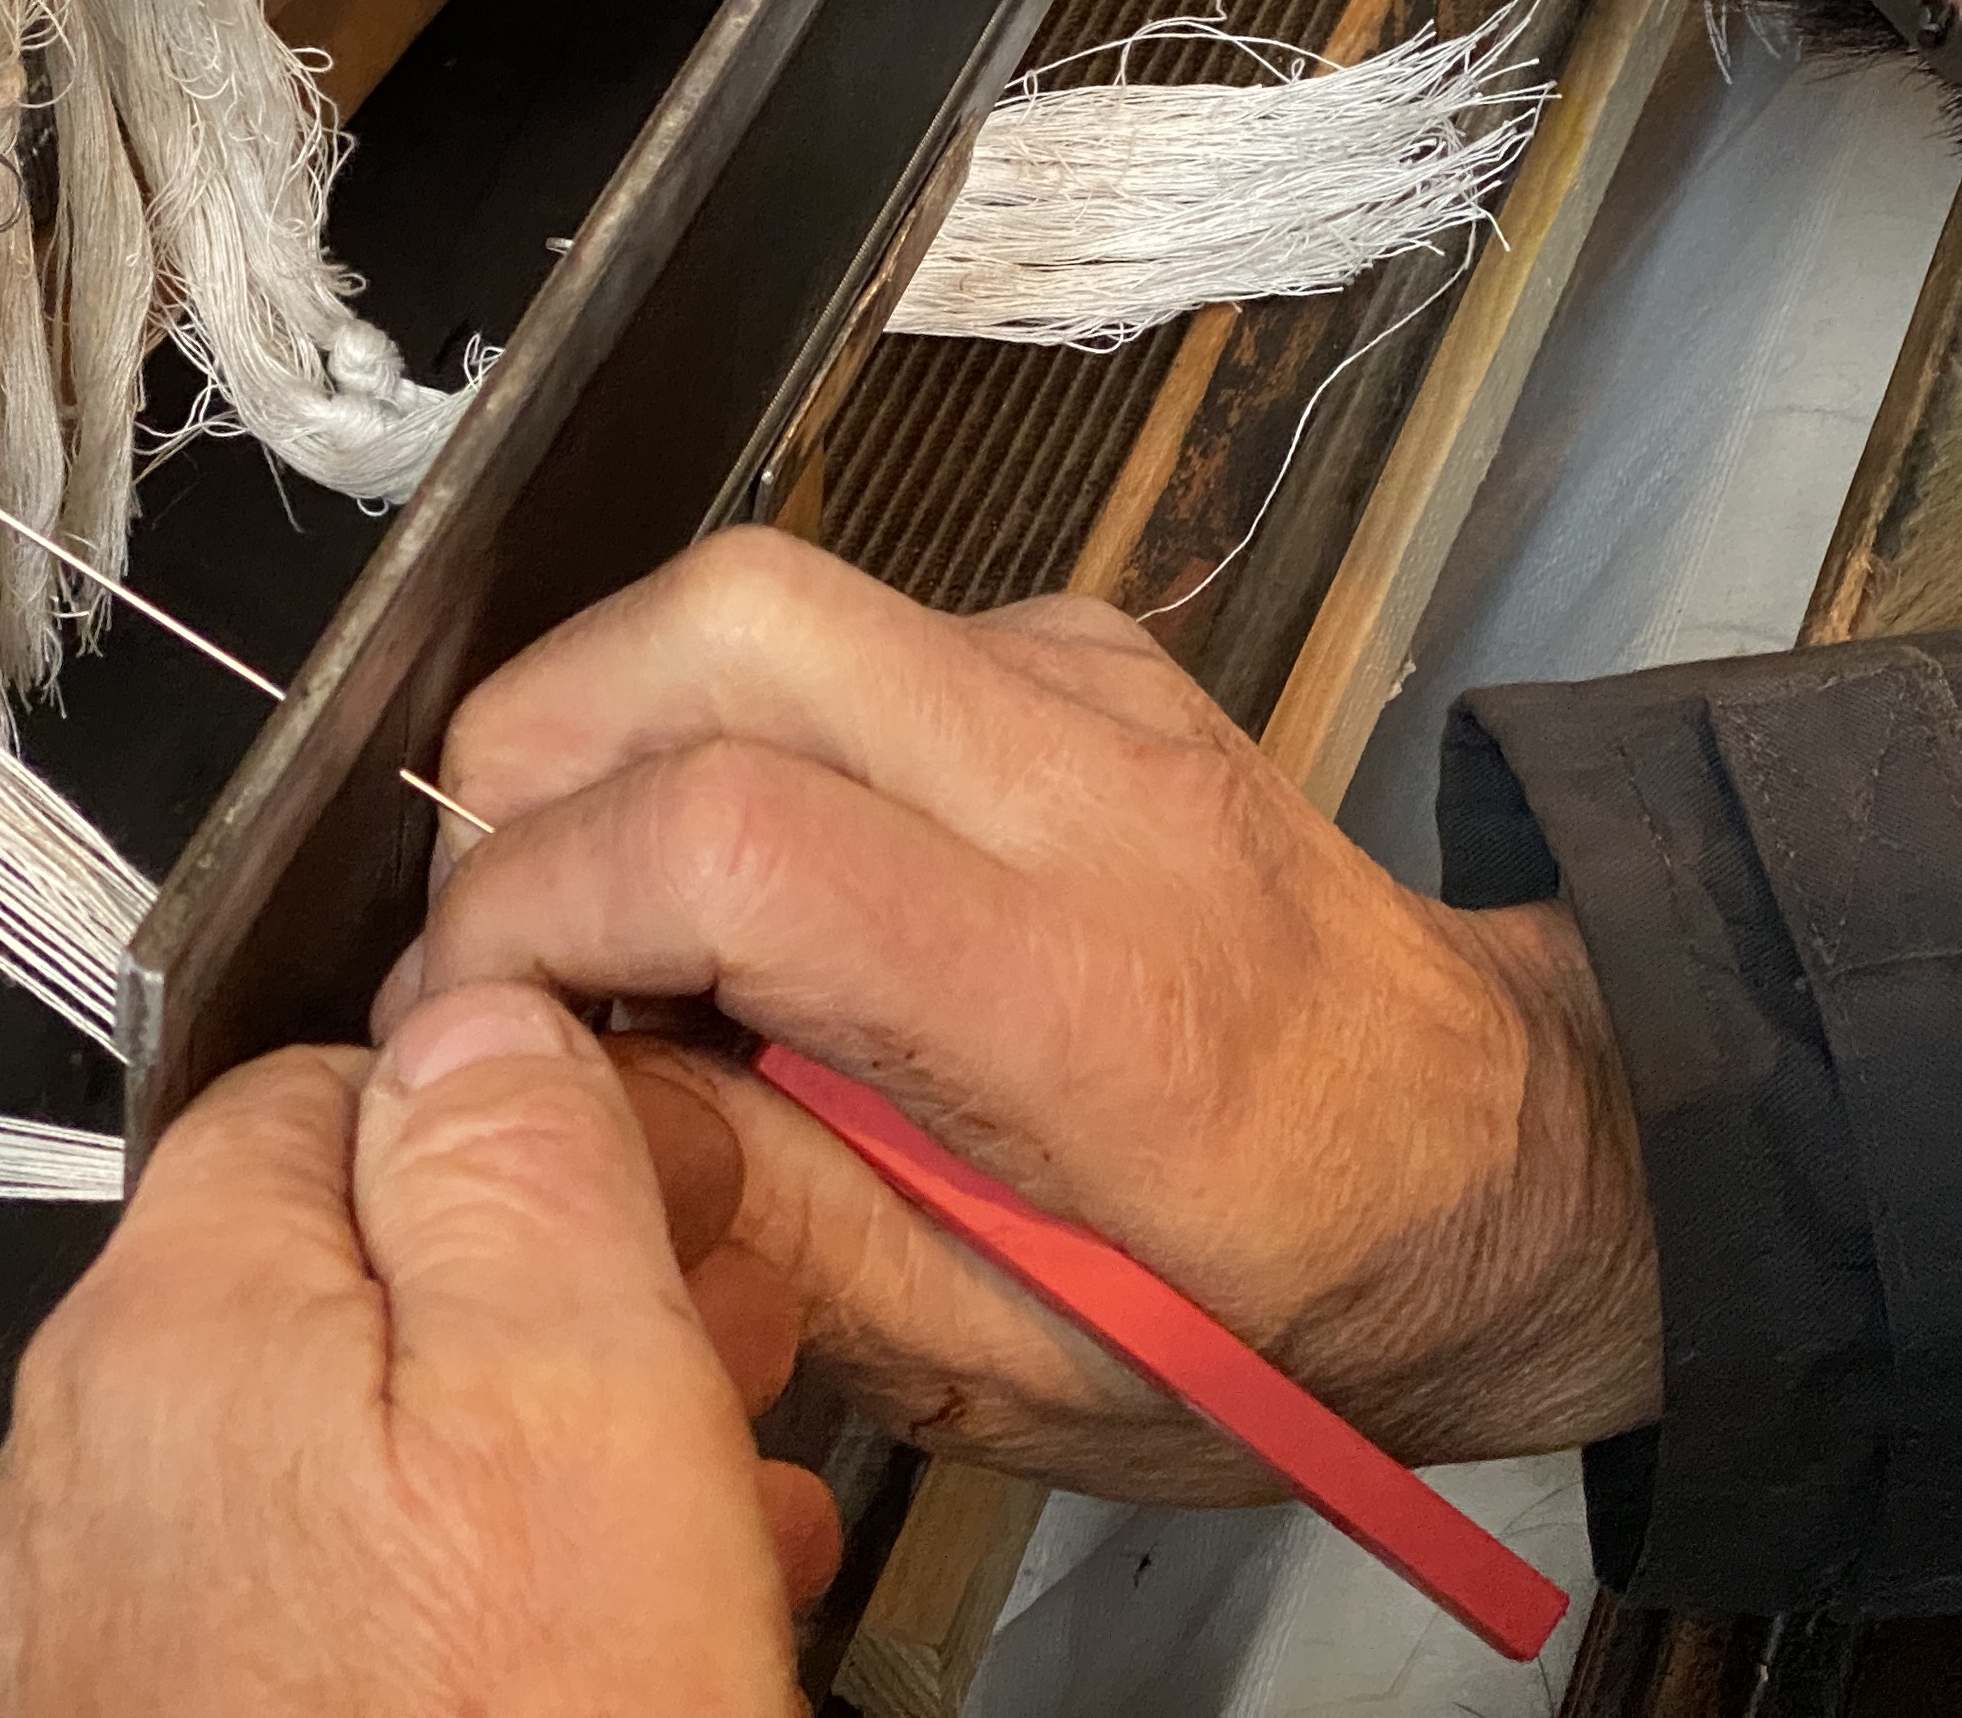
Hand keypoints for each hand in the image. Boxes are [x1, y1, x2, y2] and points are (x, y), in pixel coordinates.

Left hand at [0, 982, 837, 1715]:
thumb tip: (474, 1004)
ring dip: (500, 1447)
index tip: (656, 1183)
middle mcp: (70, 1473)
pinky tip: (586, 1647)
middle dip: (533, 1290)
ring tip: (709, 1509)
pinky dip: (430, 1599)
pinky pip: (283, 1616)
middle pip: (320, 1281)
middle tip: (723, 1343)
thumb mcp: (578, 1399)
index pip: (326, 1089)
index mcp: (169, 1326)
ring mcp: (80, 1643)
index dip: (522, 1116)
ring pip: (316, 1456)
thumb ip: (516, 1161)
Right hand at [380, 531, 1660, 1501]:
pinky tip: (746, 860)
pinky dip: (730, 714)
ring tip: (602, 898)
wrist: (1495, 1156)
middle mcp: (1091, 788)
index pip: (736, 836)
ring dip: (620, 718)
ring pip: (769, 593)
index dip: (536, 902)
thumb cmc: (1280, 1292)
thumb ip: (781, 1224)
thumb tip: (568, 1091)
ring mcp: (1092, 684)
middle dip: (538, 743)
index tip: (466, 1012)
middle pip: (733, 620)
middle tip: (497, 915)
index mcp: (1085, 998)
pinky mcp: (1081, 647)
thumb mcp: (1017, 1367)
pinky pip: (842, 627)